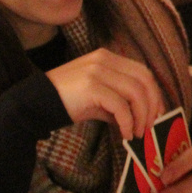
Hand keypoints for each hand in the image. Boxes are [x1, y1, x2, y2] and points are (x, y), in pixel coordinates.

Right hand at [45, 48, 163, 139]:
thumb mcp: (98, 96)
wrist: (35, 103)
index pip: (142, 72)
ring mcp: (97, 71)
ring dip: (141, 116)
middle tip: (150, 127)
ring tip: (138, 133)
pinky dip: (127, 122)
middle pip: (143, 80)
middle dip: (152, 105)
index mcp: (108, 58)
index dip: (154, 93)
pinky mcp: (90, 86)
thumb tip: (142, 117)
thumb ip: (119, 100)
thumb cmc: (68, 101)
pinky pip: (120, 105)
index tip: (157, 114)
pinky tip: (125, 134)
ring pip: (135, 92)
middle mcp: (105, 60)